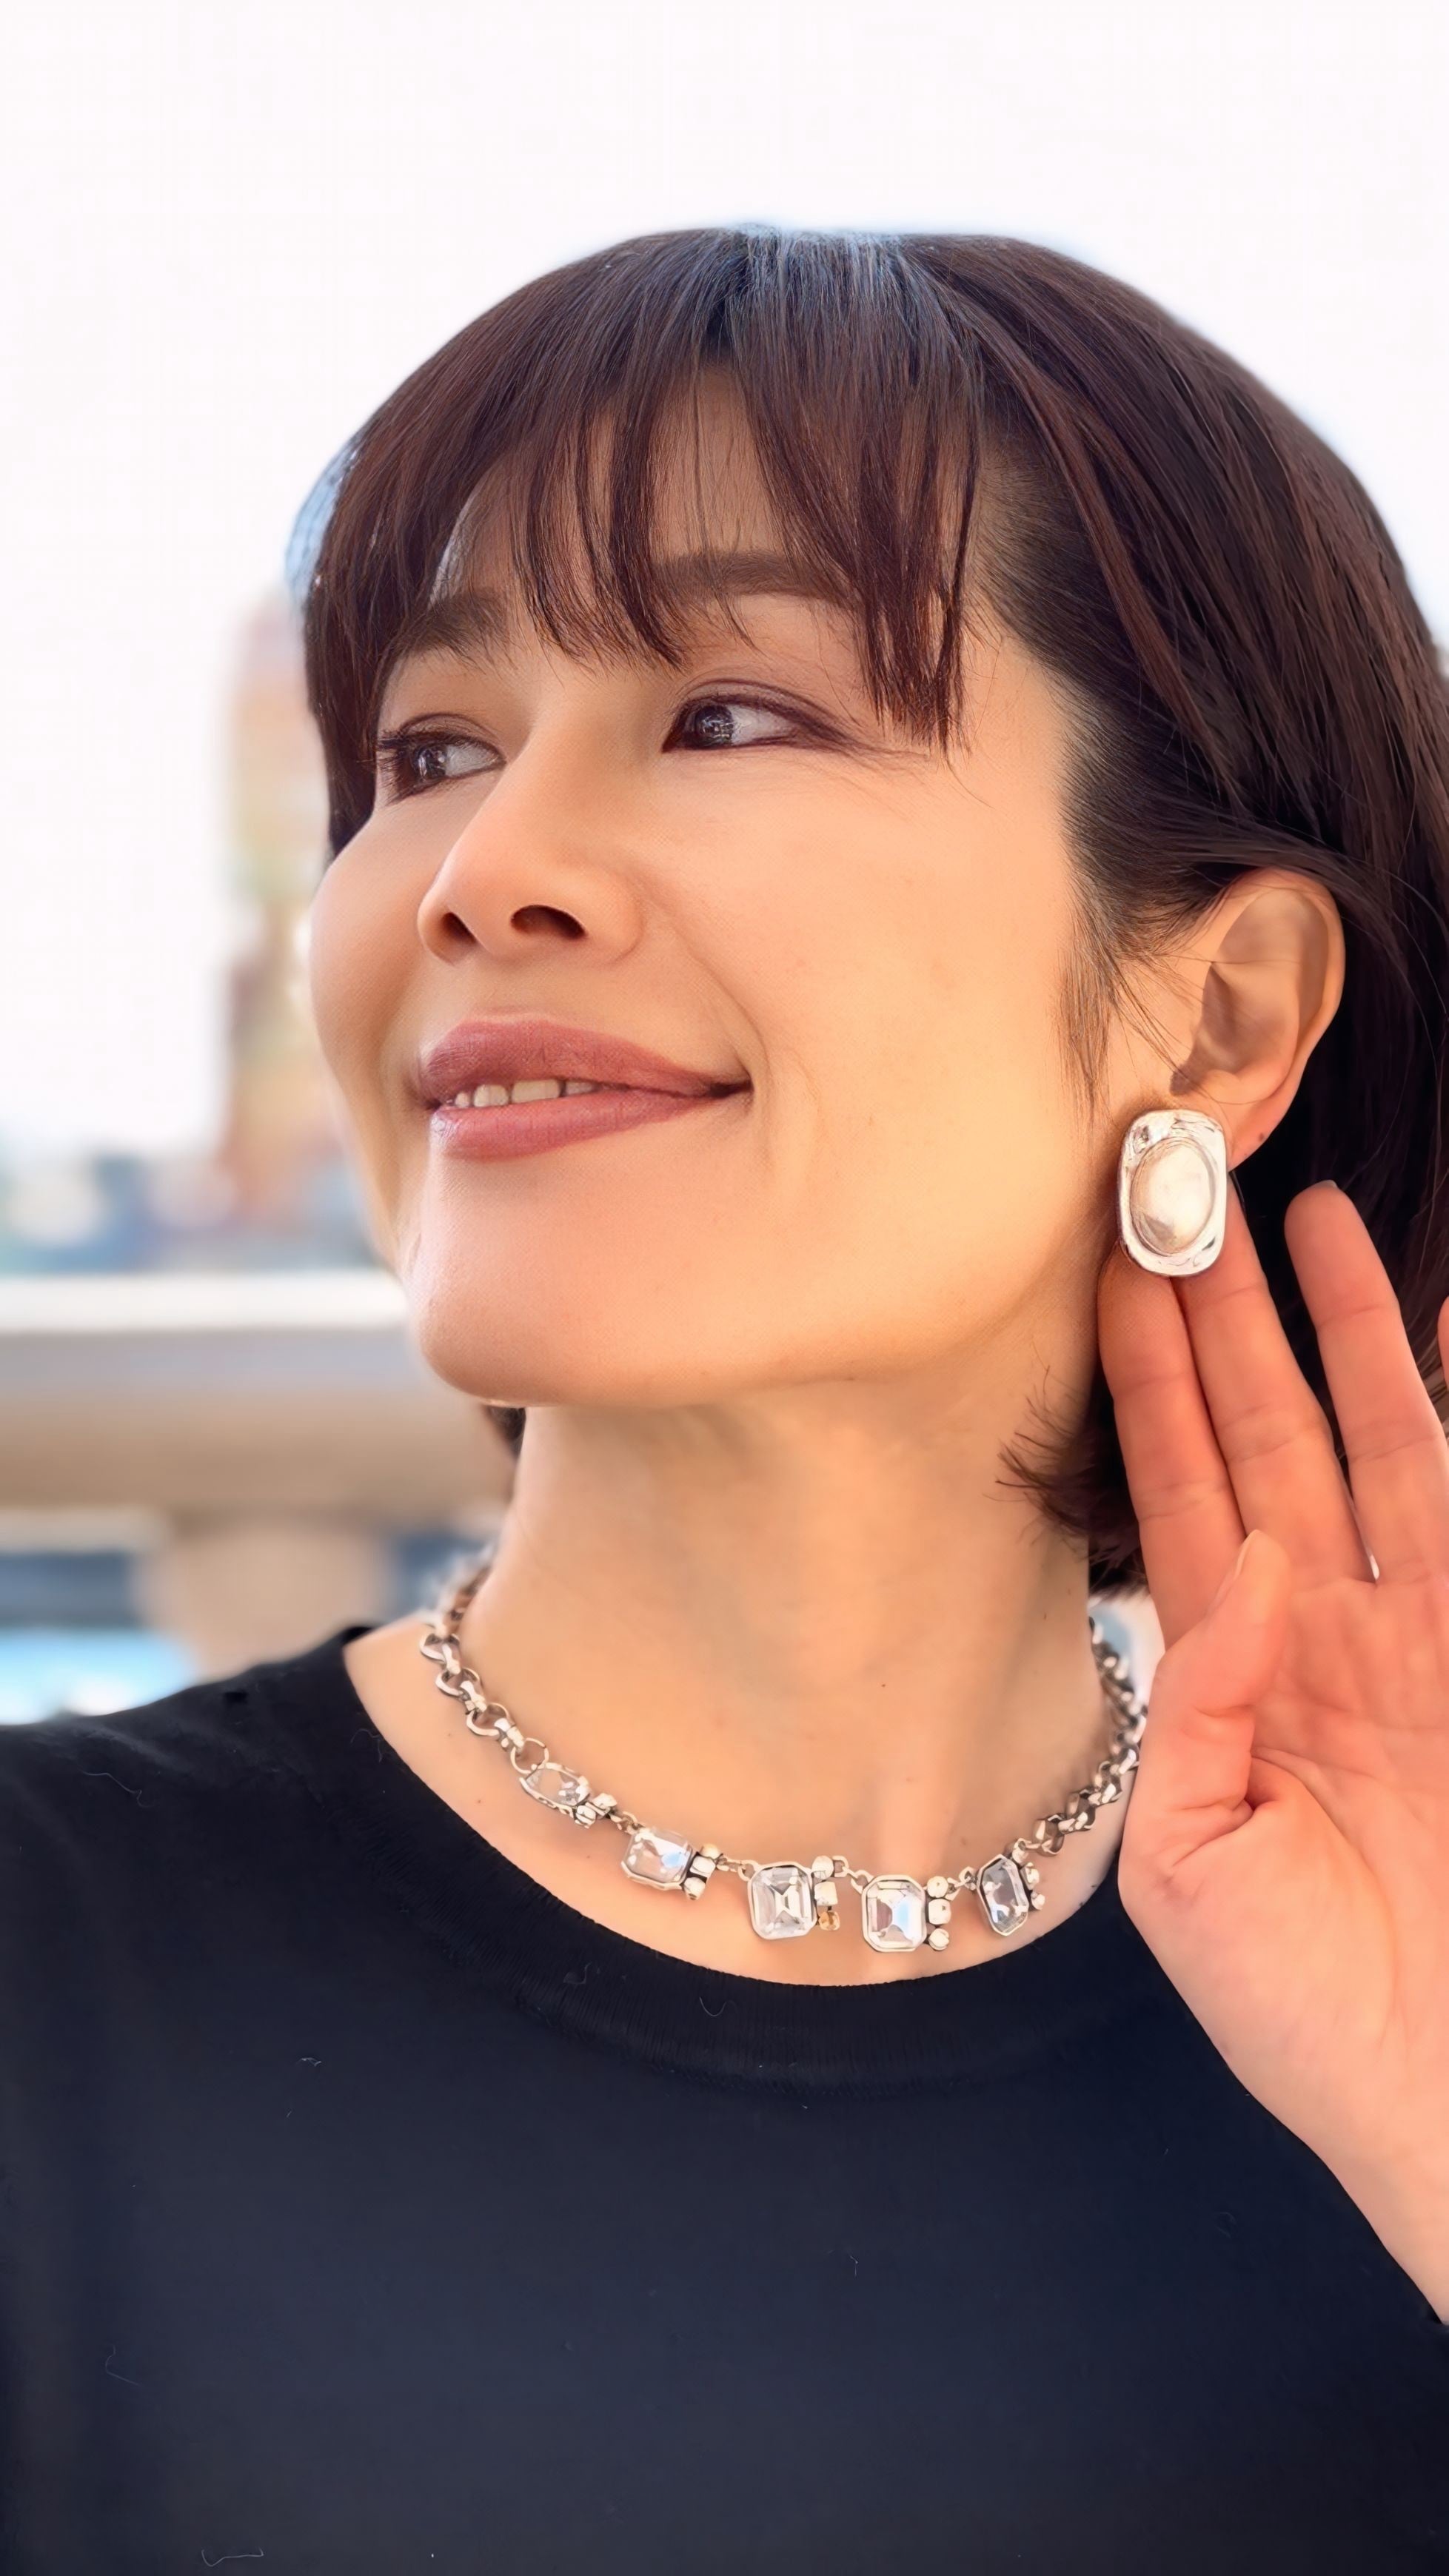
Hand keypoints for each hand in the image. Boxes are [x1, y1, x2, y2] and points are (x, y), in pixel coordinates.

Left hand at [1098, 1177, 1448, 2317]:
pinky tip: (1428, 1333)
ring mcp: (1425, 1641)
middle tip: (1190, 1197)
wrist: (1446, 2106)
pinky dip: (1440, 1417)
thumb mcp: (1190, 1871)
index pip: (1182, 1492)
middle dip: (1231, 1321)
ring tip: (1309, 1216)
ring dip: (1346, 1335)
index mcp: (1238, 1682)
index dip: (1147, 1383)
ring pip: (1383, 1446)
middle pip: (1274, 1438)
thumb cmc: (1307, 2014)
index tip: (1111, 1276)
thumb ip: (1194, 1715)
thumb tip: (1240, 1577)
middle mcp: (1330, 1638)